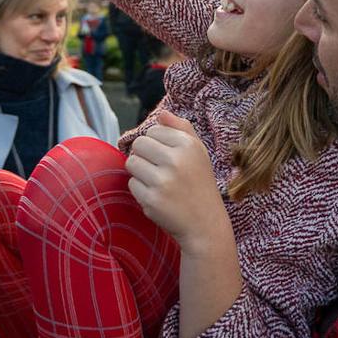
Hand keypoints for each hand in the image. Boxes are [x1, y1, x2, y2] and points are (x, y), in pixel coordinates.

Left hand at [126, 110, 227, 249]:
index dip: (157, 144)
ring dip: (140, 172)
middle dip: (145, 155)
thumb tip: (161, 113)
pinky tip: (157, 196)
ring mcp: (163, 181)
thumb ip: (182, 129)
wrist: (205, 224)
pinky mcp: (151, 200)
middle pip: (139, 144)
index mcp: (188, 145)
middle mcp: (176, 160)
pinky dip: (141, 190)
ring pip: (131, 163)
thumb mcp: (198, 152)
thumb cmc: (200, 184)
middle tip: (159, 169)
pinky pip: (132, 184)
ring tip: (157, 182)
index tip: (168, 157)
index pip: (153, 130)